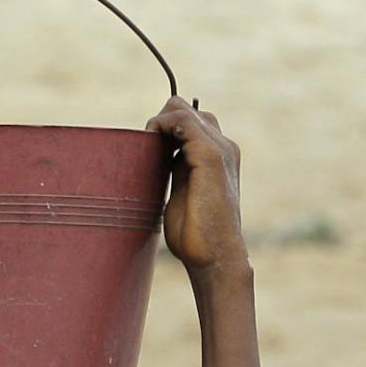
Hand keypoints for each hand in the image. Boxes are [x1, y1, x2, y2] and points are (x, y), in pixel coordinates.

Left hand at [148, 97, 246, 278]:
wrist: (214, 257)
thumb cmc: (195, 233)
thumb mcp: (182, 191)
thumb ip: (176, 169)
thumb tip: (153, 155)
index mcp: (218, 154)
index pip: (189, 120)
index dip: (163, 127)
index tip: (145, 148)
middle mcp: (223, 146)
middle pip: (184, 109)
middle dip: (158, 122)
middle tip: (142, 148)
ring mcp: (220, 149)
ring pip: (180, 110)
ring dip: (156, 123)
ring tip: (143, 147)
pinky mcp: (211, 157)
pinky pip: (182, 122)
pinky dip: (161, 126)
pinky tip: (149, 144)